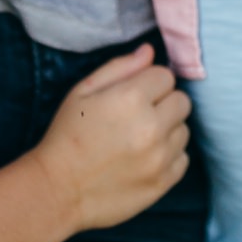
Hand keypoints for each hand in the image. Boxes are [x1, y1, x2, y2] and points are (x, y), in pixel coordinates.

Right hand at [30, 44, 191, 232]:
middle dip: (163, 104)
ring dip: (167, 131)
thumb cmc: (66, 135)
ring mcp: (159, 158)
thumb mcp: (82, 91)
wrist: (57, 189)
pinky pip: (182, 159)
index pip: (166, 76)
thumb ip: (120, 67)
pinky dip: (168, 157)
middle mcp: (151, 127)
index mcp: (131, 98)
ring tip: (138, 139)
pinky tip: (144, 158)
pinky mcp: (162, 183)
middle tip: (137, 116)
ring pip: (184, 130)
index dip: (149, 83)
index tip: (132, 95)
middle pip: (182, 101)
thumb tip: (150, 51)